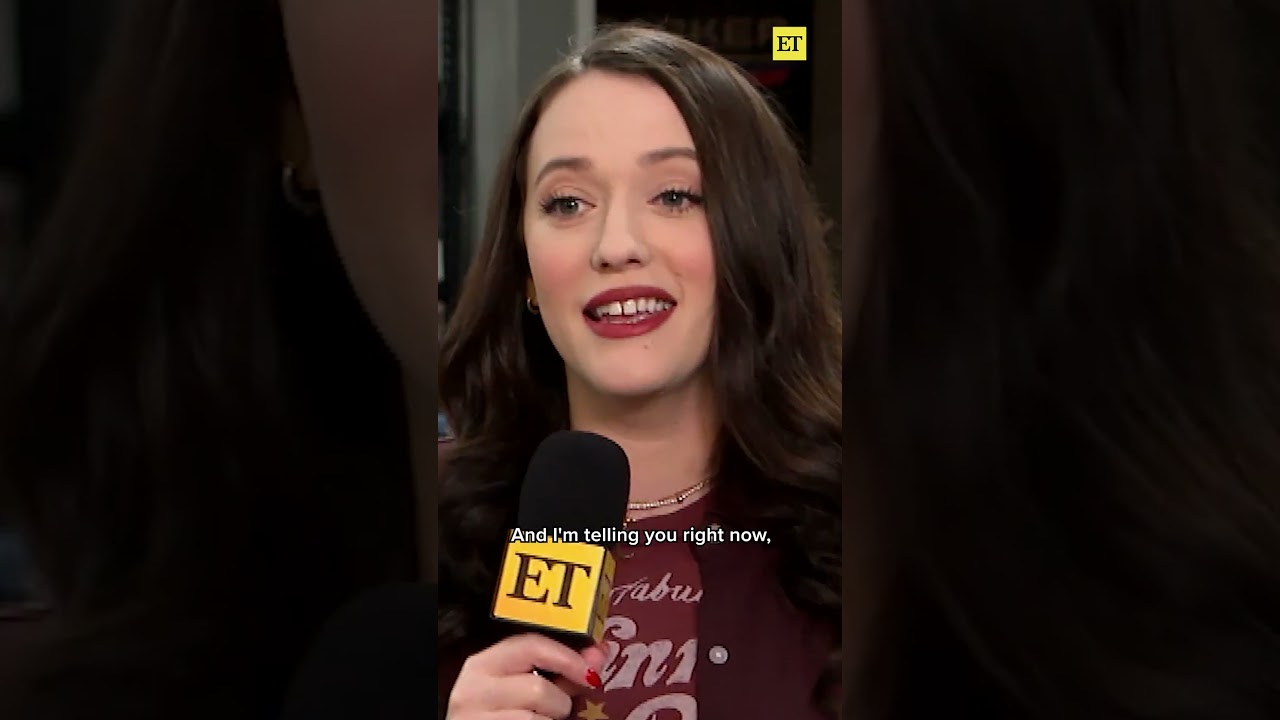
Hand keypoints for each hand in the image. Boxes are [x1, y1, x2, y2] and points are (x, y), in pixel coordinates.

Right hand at [445, 634, 605, 719]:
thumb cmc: (500, 708)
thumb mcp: (522, 683)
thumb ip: (561, 668)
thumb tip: (599, 653)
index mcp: (483, 664)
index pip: (530, 646)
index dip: (567, 658)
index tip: (590, 673)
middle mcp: (474, 691)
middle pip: (538, 689)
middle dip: (558, 701)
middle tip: (556, 708)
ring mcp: (477, 719)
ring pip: (538, 719)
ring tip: (540, 719)